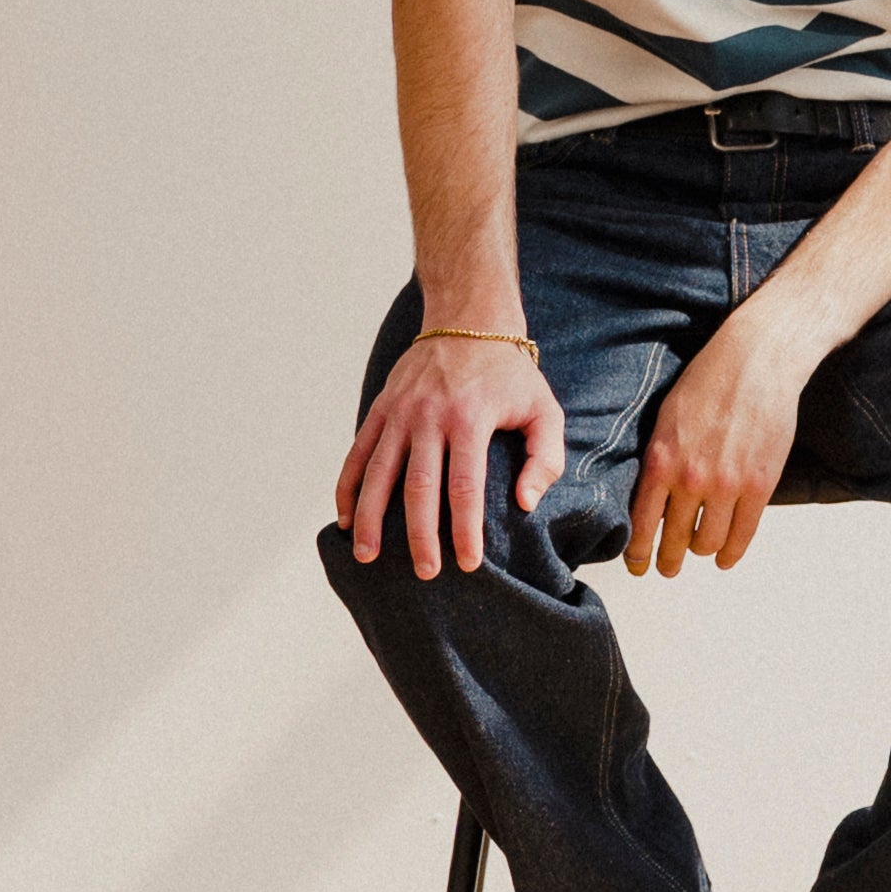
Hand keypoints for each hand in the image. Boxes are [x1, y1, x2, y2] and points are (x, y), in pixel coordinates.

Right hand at [336, 334, 564, 579]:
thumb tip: (524, 504)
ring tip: (368, 557)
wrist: (468, 318)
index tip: (468, 563)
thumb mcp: (544, 408)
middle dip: (419, 534)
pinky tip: (346, 519)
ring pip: (380, 473)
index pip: (465, 486)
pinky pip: (359, 452)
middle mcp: (430, 416)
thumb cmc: (511, 374)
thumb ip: (544, 457)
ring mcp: (400, 412)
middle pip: (419, 486)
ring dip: (372, 518)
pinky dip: (348, 487)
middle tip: (425, 572)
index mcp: (471, 418)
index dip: (465, 529)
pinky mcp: (382, 407)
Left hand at [625, 318, 804, 577]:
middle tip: (667, 568)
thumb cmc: (707, 382)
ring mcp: (728, 484)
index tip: (637, 565)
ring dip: (702, 552)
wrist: (756, 360)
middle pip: (675, 540)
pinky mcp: (760, 485)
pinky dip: (731, 553)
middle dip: (668, 560)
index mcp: (661, 460)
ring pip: (708, 543)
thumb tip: (651, 501)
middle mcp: (691, 479)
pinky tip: (725, 558)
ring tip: (700, 553)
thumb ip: (658, 462)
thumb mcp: (666, 419)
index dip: (638, 553)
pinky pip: (743, 534)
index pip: (642, 524)